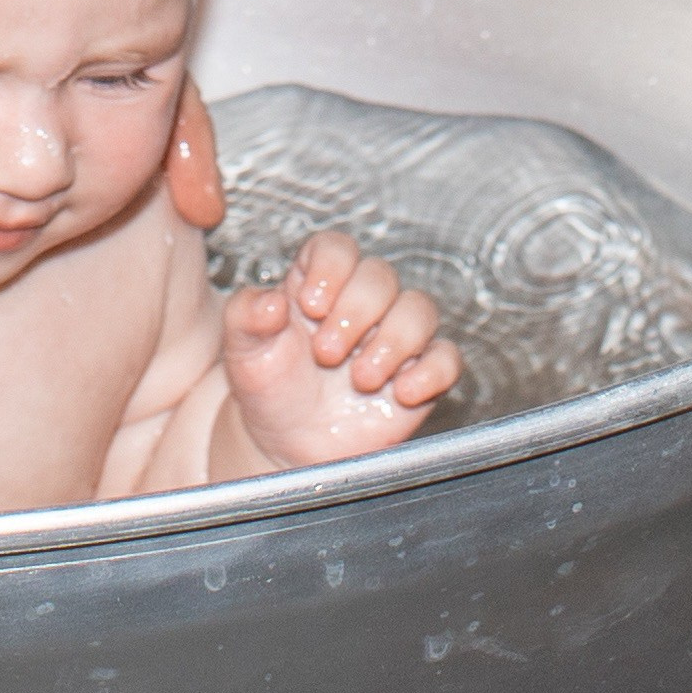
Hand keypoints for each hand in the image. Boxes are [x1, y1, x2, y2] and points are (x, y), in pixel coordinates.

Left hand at [220, 230, 460, 472]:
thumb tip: (270, 300)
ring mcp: (393, 337)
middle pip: (380, 276)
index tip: (310, 306)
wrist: (289, 445)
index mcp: (316, 283)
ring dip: (393, 340)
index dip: (330, 268)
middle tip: (325, 354)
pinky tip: (401, 392)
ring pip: (419, 309)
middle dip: (355, 313)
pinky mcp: (420, 375)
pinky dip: (432, 371)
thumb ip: (247, 316)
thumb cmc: (269, 387)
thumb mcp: (244, 350)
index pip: (336, 247)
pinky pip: (447, 357)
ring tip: (360, 377)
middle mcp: (359, 303)